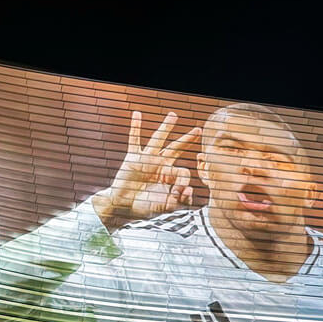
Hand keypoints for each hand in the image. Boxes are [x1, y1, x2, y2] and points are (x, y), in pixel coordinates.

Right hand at [91, 111, 200, 231]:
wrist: (123, 207)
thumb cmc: (144, 207)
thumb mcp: (166, 207)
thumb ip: (180, 200)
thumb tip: (190, 188)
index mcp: (169, 175)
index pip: (183, 172)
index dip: (183, 182)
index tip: (178, 193)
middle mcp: (160, 164)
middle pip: (177, 148)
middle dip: (188, 139)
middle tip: (199, 130)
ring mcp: (147, 159)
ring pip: (158, 139)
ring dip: (166, 127)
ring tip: (173, 115)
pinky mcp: (133, 158)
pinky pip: (134, 140)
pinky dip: (135, 127)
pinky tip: (136, 114)